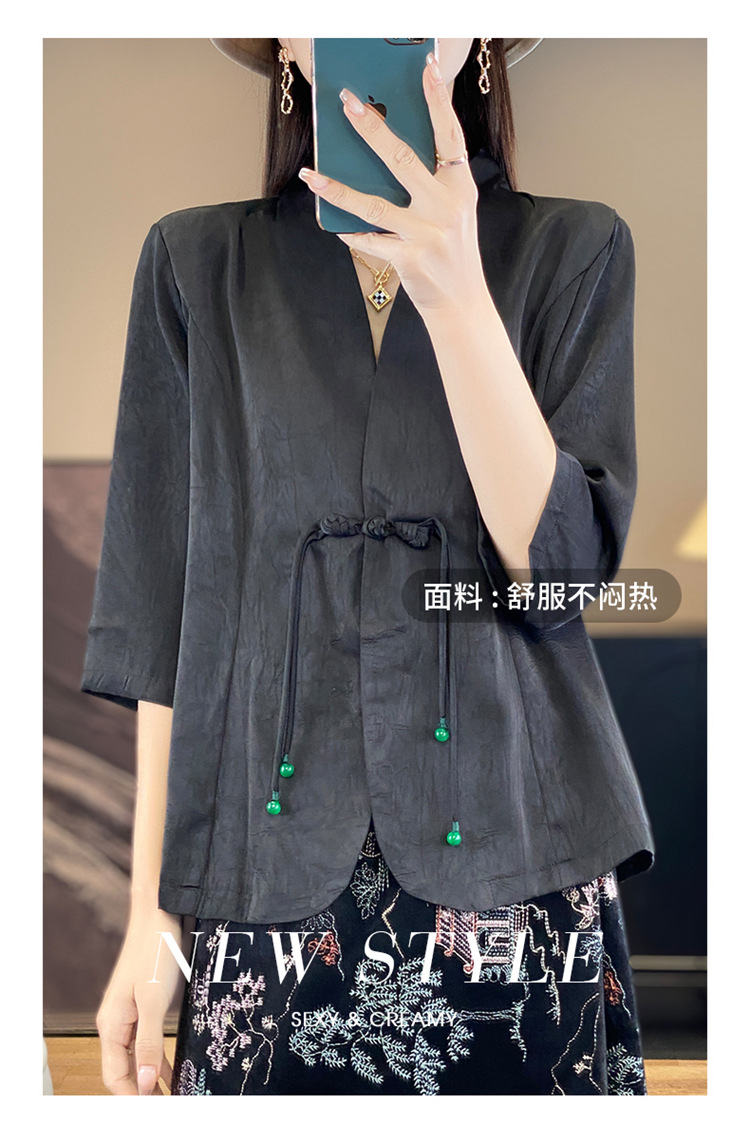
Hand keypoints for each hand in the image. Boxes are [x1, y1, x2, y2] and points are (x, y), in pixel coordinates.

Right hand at [96, 907, 183, 1094]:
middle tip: (168, 1108)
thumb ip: (149, 1043)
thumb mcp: (153, 1001)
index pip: (115, 1076)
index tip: (153, 1113)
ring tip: (173, 1097)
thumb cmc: (154, 952)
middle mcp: (116, 1023)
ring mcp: (129, 1014)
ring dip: (152, 1078)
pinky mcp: (143, 1005)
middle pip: (124, 1070)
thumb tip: (146, 1085)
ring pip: (137, 1057)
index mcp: (112, 1025)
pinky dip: (159, 1059)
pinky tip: (174, 1071)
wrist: (159, 915)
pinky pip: (147, 1042)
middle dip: (143, 1093)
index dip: (132, 1098)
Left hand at [298, 52, 488, 315]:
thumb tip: (387, 150)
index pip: (449, 134)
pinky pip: (369, 240)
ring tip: (310, 173)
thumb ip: (432, 182)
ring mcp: (426, 234)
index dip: (438, 99)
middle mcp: (445, 207)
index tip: (427, 67)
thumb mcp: (454, 211)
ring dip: (336, 188)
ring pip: (372, 204)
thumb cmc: (452, 252)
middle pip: (401, 159)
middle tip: (347, 102)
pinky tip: (333, 226)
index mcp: (460, 187)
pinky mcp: (408, 259)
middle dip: (371, 128)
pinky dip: (350, 234)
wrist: (462, 303)